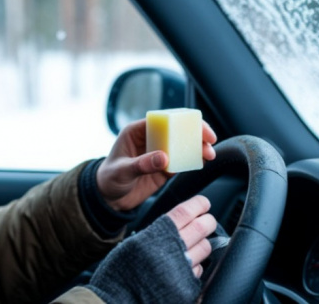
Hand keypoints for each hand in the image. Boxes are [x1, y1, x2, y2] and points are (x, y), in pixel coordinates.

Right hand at [85, 195, 216, 302]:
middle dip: (208, 221)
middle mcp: (171, 251)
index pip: (185, 213)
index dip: (198, 205)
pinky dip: (195, 267)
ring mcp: (181, 271)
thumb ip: (156, 233)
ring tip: (193, 246)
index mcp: (156, 236)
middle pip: (202, 228)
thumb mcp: (134, 245)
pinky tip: (184, 268)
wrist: (117, 302)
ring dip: (202, 244)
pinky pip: (199, 272)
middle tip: (207, 221)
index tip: (204, 203)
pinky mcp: (187, 289)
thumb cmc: (120, 273)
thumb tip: (179, 223)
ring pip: (205, 249)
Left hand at [96, 119, 216, 210]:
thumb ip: (142, 164)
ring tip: (209, 154)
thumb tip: (164, 158)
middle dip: (195, 133)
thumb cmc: (108, 179)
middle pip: (176, 130)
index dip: (182, 121)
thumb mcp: (122, 171)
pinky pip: (181, 161)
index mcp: (137, 131)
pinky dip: (193, 161)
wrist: (108, 199)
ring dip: (197, 147)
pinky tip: (202, 162)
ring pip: (182, 145)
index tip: (197, 128)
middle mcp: (150, 139)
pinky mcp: (164, 168)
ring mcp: (158, 153)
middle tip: (210, 140)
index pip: (163, 120)